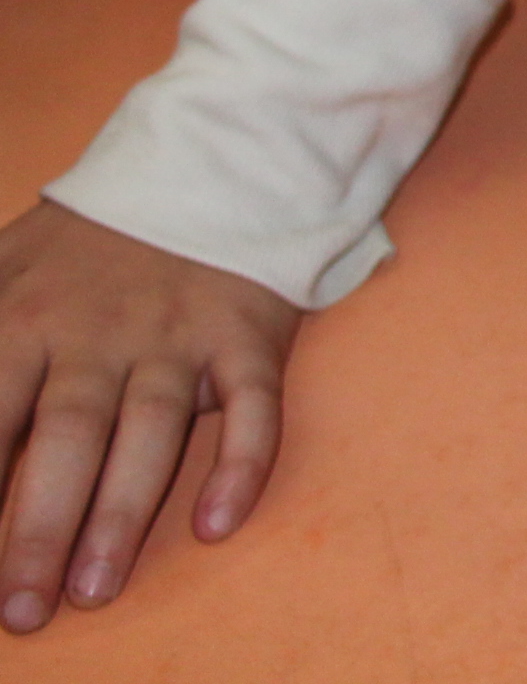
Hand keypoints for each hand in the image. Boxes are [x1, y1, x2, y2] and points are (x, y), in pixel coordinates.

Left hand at [0, 201, 298, 632]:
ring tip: (95, 587)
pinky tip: (219, 521)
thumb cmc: (84, 244)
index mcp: (24, 317)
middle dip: (37, 528)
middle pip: (66, 436)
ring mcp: (181, 335)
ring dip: (123, 512)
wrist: (212, 165)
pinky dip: (241, 463)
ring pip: (152, 431)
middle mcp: (101, 331)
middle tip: (23, 609)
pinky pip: (254, 405)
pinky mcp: (249, 334)